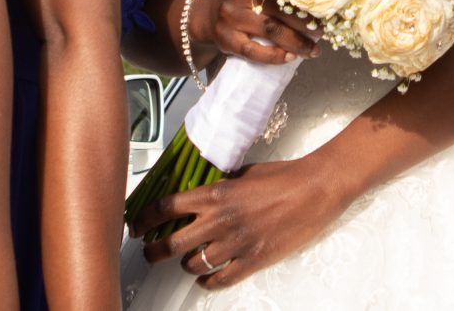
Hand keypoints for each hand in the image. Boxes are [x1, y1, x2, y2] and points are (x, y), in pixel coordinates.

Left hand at [134, 158, 350, 289]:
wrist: (316, 188)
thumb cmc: (284, 177)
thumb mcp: (244, 172)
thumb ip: (219, 186)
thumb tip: (201, 194)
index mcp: (216, 193)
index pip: (166, 207)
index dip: (145, 218)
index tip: (137, 224)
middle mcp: (220, 220)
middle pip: (171, 243)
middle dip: (155, 251)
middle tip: (151, 252)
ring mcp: (236, 243)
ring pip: (193, 264)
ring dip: (187, 264)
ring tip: (187, 261)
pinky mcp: (253, 260)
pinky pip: (220, 279)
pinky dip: (208, 281)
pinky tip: (207, 278)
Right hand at [190, 0, 319, 66]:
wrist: (205, 14)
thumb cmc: (241, 0)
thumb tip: (319, 0)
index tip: (325, 5)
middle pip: (279, 8)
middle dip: (305, 22)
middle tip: (322, 31)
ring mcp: (231, 17)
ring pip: (270, 30)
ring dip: (296, 42)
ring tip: (313, 49)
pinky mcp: (226, 39)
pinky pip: (254, 51)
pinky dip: (275, 56)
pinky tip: (290, 58)